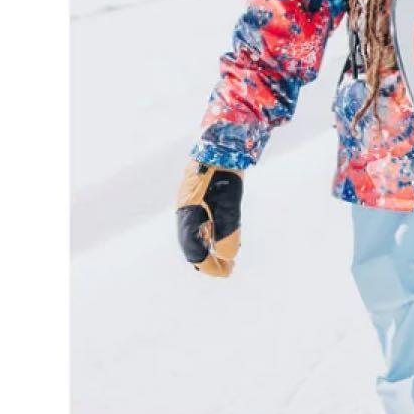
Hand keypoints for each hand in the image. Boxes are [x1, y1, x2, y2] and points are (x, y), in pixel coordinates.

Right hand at [176, 161, 242, 277]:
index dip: (210, 265)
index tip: (226, 272)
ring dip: (210, 248)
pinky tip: (223, 237)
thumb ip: (227, 229)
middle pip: (193, 245)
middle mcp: (185, 211)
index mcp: (187, 214)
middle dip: (209, 260)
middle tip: (228, 269)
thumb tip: (227, 256)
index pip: (194, 251)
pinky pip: (201, 223)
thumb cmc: (223, 171)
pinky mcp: (199, 196)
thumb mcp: (228, 202)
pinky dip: (212, 235)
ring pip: (197, 234)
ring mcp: (191, 203)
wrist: (221, 141)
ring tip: (226, 258)